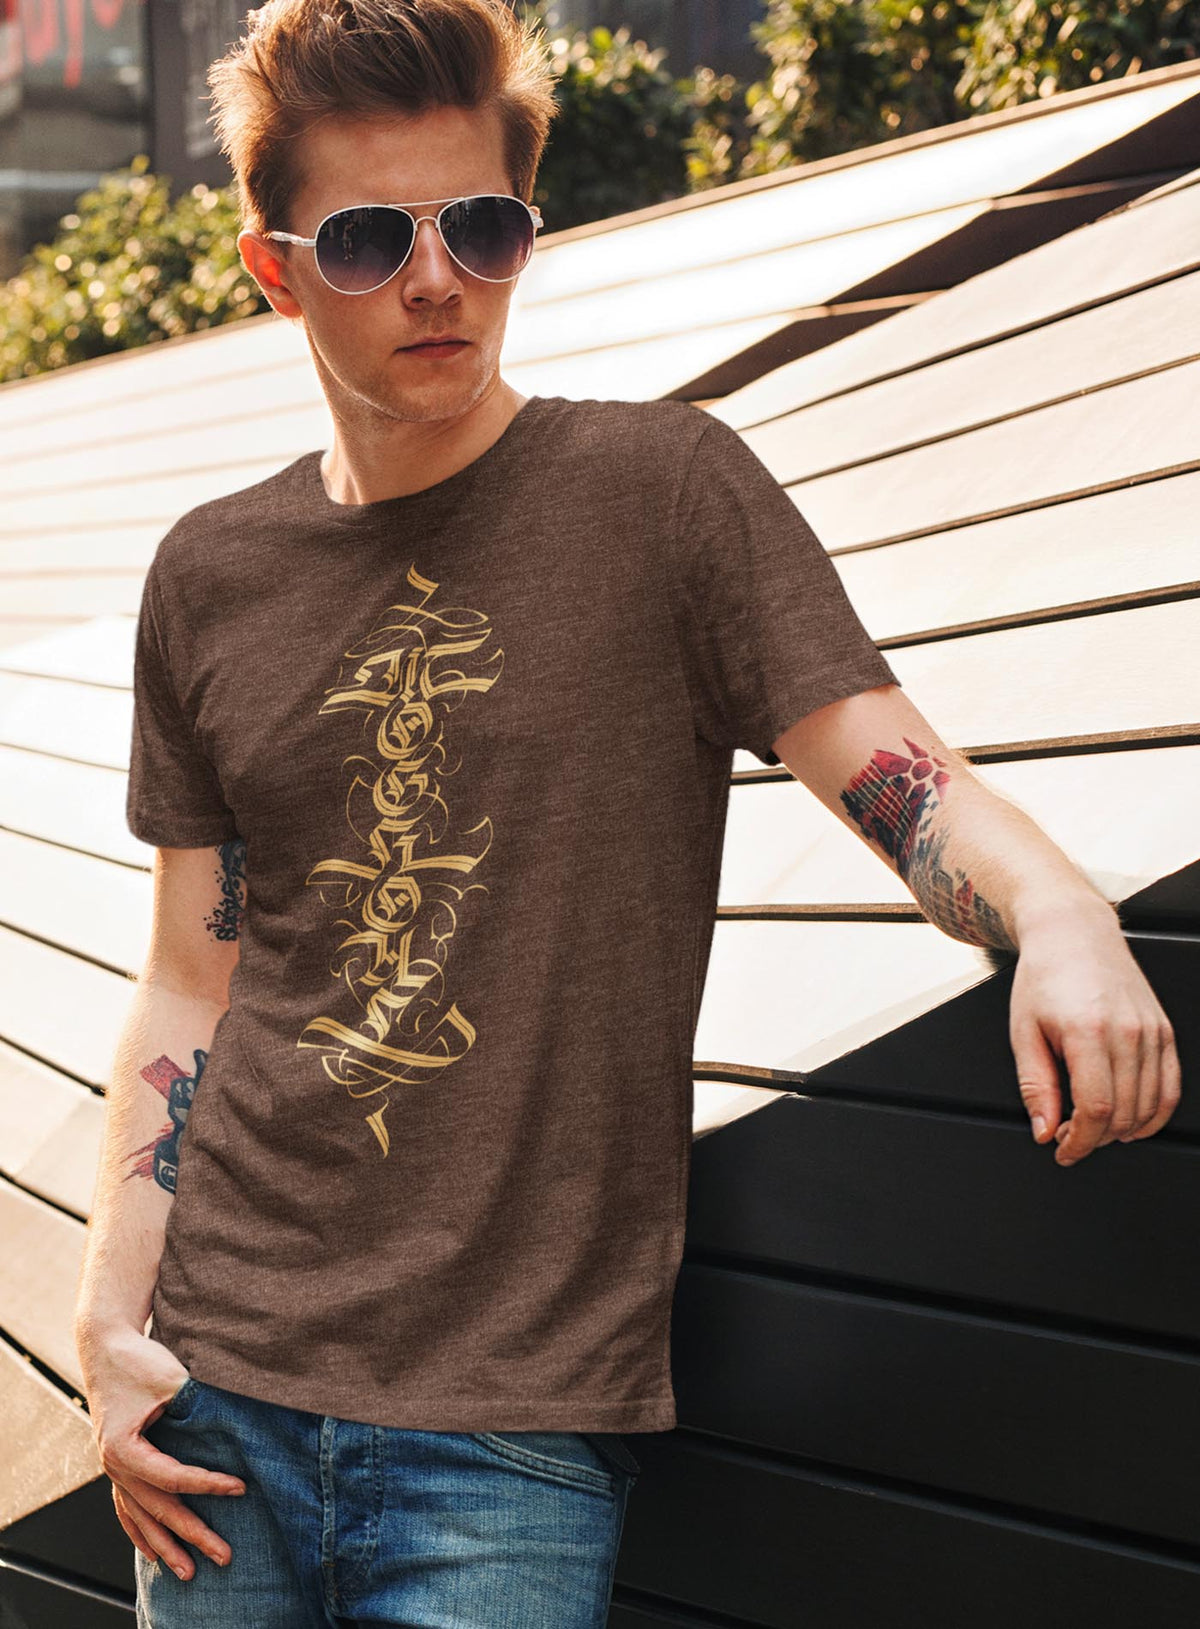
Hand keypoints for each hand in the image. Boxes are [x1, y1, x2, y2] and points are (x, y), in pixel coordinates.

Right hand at [76, 1321, 244, 1578]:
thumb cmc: (139, 1360)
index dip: (208, 1485)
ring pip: (140, 1516)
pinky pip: (126, 1508)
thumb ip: (197, 1407)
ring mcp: (112, 1468)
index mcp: (124, 1448)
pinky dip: (140, 1532)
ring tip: (188, 1573)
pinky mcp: (116, 1463)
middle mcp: (114, 1465)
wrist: (105, 1346)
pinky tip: (154, 1553)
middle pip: (158, 1508)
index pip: (173, 1477)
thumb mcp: (172, 1380)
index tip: (241, 1487)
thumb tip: (238, 1427)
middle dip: (192, 1534)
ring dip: (165, 1545)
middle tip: (223, 1555)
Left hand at [1009, 904, 1181, 1165]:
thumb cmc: (1044, 977)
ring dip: (1122, 1129)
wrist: (1073, 933)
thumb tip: (1044, 1130)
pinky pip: (1171, 1087)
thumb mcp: (1023, 1031)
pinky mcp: (1164, 1031)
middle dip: (1094, 1138)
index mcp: (1087, 1031)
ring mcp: (1152, 1031)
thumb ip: (1035, 1086)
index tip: (1063, 1150)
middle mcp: (1127, 1032)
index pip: (1094, 1108)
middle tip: (1068, 1136)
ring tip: (1093, 1127)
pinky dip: (1155, 1113)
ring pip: (1149, 1105)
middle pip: (1123, 1112)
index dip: (1079, 1141)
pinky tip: (1132, 1122)